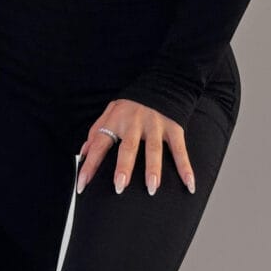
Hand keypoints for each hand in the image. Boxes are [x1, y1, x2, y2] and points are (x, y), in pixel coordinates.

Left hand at [75, 100, 194, 196]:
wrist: (162, 83)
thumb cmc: (131, 105)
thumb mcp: (110, 112)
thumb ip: (96, 132)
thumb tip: (83, 154)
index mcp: (116, 120)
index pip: (99, 144)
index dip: (89, 165)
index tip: (82, 185)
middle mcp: (135, 123)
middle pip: (128, 147)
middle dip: (124, 167)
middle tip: (120, 187)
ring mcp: (155, 125)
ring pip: (154, 149)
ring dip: (153, 169)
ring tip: (152, 188)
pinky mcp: (174, 127)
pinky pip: (180, 150)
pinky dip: (185, 167)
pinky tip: (189, 184)